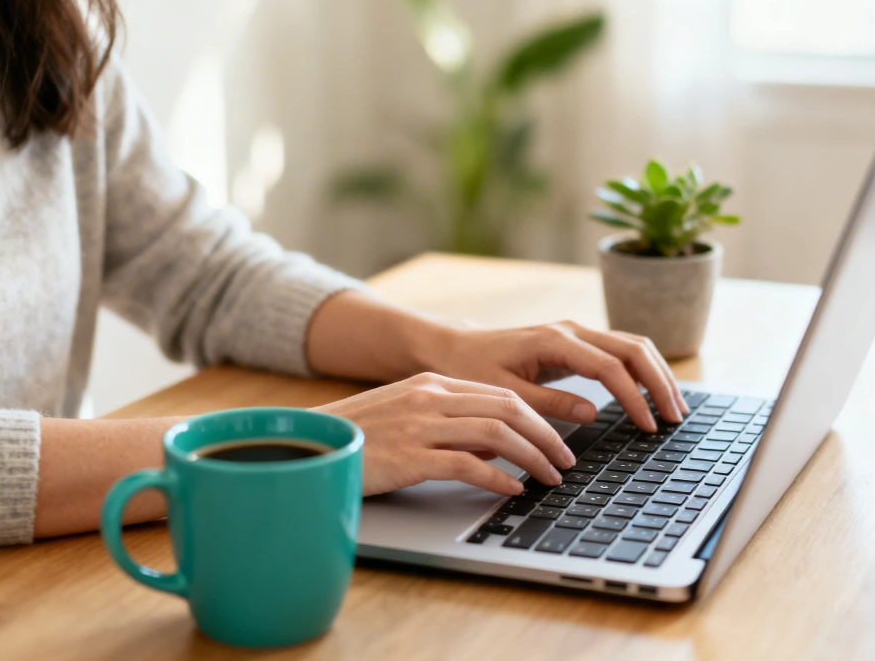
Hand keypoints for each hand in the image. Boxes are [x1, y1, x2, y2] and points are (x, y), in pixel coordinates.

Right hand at [314, 373, 575, 496]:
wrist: (308, 443)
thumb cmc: (357, 436)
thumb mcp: (406, 416)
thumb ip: (448, 422)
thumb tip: (494, 444)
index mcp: (431, 385)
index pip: (501, 394)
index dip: (538, 418)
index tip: (556, 440)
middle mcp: (430, 399)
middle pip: (508, 409)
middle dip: (546, 436)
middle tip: (566, 460)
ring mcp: (420, 426)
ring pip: (497, 434)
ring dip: (532, 457)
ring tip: (550, 478)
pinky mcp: (410, 457)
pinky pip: (468, 465)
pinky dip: (498, 478)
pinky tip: (512, 490)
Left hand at [421, 320, 687, 431]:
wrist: (458, 349)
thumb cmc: (475, 371)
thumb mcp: (505, 394)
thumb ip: (548, 403)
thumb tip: (592, 413)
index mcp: (555, 341)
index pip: (610, 367)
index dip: (634, 397)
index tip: (648, 426)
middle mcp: (572, 330)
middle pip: (633, 349)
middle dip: (659, 383)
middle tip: (676, 418)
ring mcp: (577, 333)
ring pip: (633, 346)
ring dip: (657, 375)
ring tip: (674, 408)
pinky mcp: (578, 342)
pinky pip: (621, 351)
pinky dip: (643, 370)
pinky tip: (653, 394)